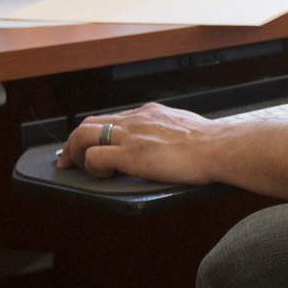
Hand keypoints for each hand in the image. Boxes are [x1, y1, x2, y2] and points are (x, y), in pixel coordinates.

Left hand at [56, 101, 219, 183]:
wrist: (218, 147)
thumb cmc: (210, 143)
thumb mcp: (183, 126)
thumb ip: (167, 130)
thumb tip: (167, 142)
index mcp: (149, 112)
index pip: (111, 117)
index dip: (95, 132)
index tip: (90, 144)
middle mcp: (135, 119)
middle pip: (89, 123)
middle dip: (74, 141)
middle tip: (70, 158)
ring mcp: (130, 135)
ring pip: (83, 135)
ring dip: (74, 152)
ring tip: (78, 168)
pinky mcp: (130, 154)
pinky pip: (94, 156)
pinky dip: (91, 166)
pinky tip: (103, 175)